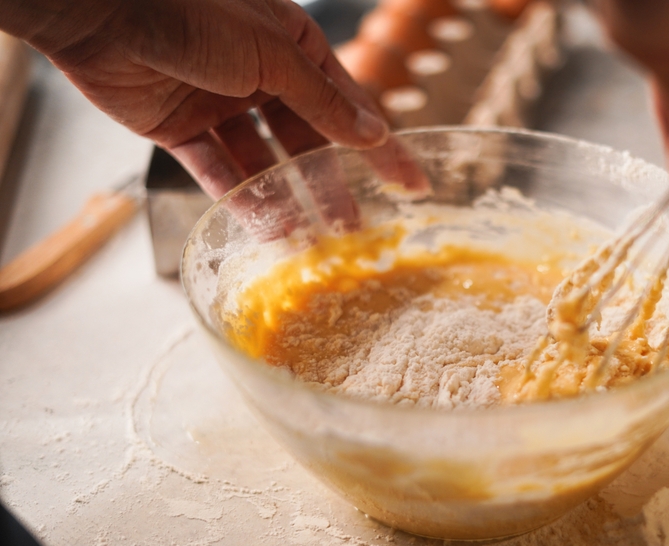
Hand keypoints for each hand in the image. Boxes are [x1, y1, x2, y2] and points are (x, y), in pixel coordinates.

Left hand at [2, 0, 392, 198]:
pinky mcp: (179, 127)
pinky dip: (238, 197)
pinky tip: (264, 228)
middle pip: (305, 141)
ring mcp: (218, 102)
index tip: (411, 183)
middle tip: (353, 230)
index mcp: (291, 45)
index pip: (347, 104)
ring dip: (285, 199)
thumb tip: (372, 133)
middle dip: (329, 185)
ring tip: (310, 241)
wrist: (97, 8)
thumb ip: (322, 100)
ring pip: (262, 162)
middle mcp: (259, 74)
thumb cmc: (191, 10)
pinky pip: (217, 169)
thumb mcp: (272, 55)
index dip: (380, 146)